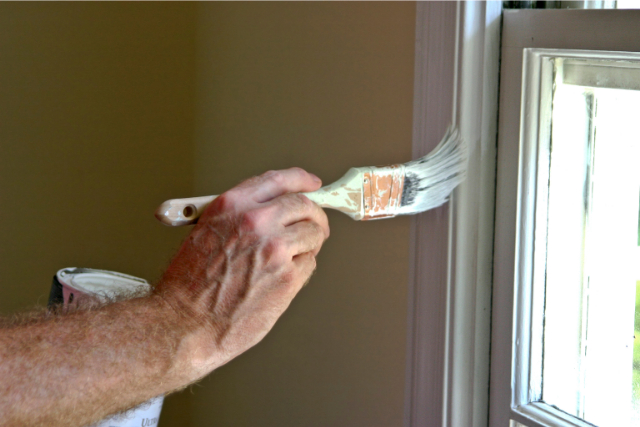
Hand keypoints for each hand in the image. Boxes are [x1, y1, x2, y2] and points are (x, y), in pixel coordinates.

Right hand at [155, 168, 329, 382]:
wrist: (184, 323)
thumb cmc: (189, 285)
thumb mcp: (207, 231)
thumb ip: (240, 216)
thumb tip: (271, 211)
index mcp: (233, 205)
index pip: (279, 180)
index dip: (301, 180)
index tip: (312, 184)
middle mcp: (256, 222)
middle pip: (304, 206)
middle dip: (314, 215)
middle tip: (316, 225)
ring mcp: (275, 249)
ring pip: (313, 234)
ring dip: (309, 244)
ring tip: (294, 256)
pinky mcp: (287, 277)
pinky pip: (309, 263)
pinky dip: (302, 269)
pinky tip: (282, 278)